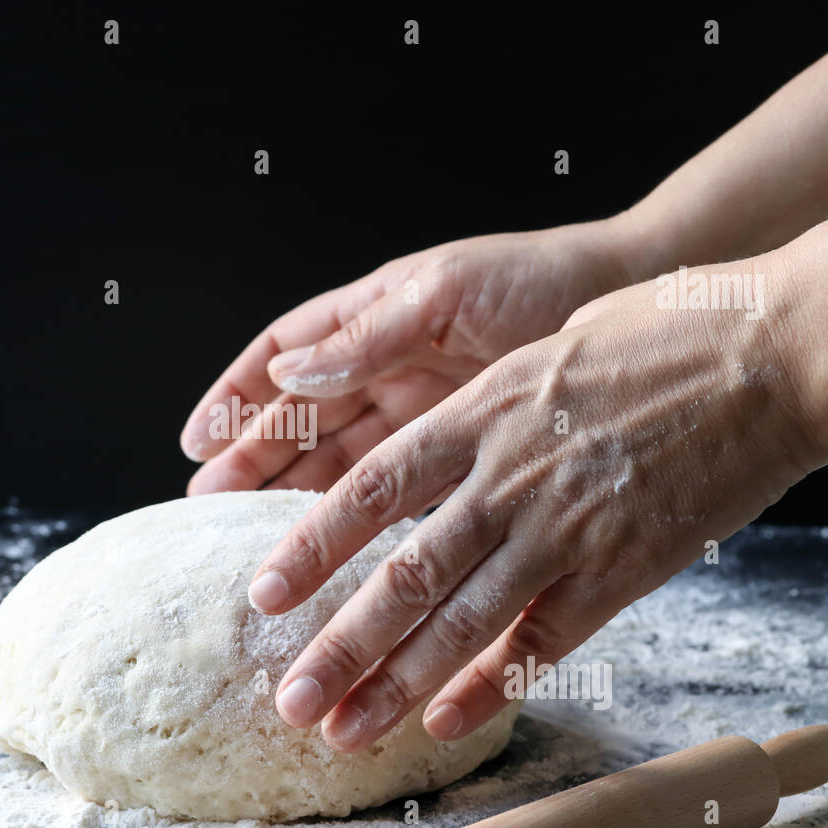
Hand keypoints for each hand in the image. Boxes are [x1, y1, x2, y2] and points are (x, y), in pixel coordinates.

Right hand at [180, 218, 641, 494]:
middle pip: (301, 418)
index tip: (196, 440)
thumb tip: (288, 377)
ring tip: (255, 538)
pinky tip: (336, 549)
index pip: (282, 354)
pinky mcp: (462, 451)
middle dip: (253, 458)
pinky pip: (400, 489)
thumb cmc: (538, 278)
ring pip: (342, 460)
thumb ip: (367, 337)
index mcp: (372, 315)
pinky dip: (366, 517)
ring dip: (296, 494)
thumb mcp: (444, 294)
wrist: (631, 300)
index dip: (235, 395)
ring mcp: (423, 410)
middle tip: (209, 505)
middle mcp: (387, 365)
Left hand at [249, 257, 818, 750]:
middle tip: (290, 699)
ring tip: (346, 727)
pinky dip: (494, 685)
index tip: (264, 594)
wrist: (770, 355)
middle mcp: (508, 478)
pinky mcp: (624, 567)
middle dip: (340, 645)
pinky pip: (548, 641)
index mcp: (480, 414)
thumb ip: (480, 409)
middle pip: (403, 574)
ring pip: (464, 620)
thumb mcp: (543, 351)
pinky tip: (446, 720)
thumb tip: (433, 447)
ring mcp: (566, 527)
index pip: (370, 490)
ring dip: (398, 682)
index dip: (310, 548)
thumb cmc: (658, 336)